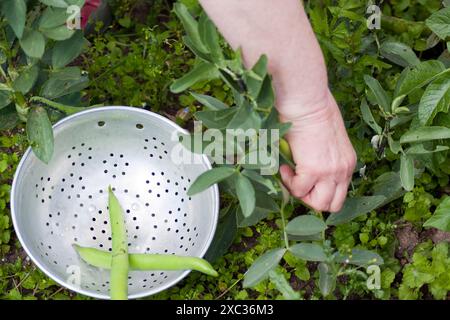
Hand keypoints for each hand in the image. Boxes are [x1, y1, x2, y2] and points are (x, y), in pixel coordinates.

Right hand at [279, 92, 356, 211]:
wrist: (308, 102)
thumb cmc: (314, 110)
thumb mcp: (327, 139)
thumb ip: (323, 155)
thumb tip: (305, 164)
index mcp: (347, 162)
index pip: (339, 192)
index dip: (320, 189)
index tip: (306, 176)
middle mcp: (343, 170)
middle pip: (333, 204)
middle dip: (312, 198)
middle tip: (299, 182)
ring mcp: (330, 172)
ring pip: (318, 204)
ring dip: (302, 194)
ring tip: (292, 176)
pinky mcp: (313, 170)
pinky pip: (298, 190)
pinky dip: (288, 182)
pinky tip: (285, 166)